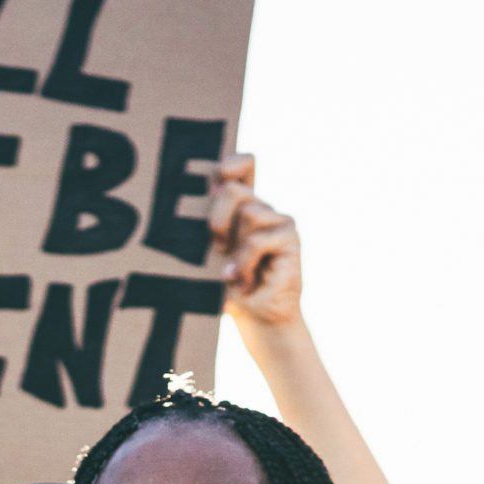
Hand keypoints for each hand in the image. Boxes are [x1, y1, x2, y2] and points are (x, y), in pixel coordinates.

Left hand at [207, 157, 301, 329]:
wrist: (254, 318)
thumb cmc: (223, 288)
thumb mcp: (205, 256)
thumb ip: (204, 229)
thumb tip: (194, 213)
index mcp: (236, 206)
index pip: (238, 166)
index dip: (229, 165)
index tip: (215, 184)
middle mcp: (258, 206)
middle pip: (233, 189)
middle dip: (216, 220)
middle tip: (217, 248)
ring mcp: (276, 219)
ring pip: (248, 212)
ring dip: (234, 249)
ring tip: (234, 272)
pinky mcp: (289, 236)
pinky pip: (259, 238)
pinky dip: (245, 262)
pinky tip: (244, 279)